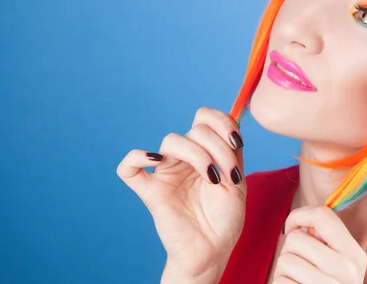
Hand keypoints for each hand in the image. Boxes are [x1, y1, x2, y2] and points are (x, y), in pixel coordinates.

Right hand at [116, 106, 246, 279]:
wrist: (214, 249)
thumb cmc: (226, 217)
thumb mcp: (237, 179)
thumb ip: (232, 151)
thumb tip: (231, 124)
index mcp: (205, 151)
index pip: (205, 118)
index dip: (222, 122)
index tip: (237, 142)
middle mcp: (185, 158)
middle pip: (195, 129)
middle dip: (218, 148)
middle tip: (229, 175)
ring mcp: (166, 173)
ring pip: (172, 140)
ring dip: (199, 154)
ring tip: (213, 179)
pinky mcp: (151, 191)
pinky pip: (128, 169)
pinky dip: (136, 158)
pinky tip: (155, 159)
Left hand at [272, 205, 366, 283]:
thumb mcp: (338, 264)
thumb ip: (324, 240)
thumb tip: (300, 221)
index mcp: (354, 254)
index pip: (322, 214)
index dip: (299, 216)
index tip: (292, 228)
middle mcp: (347, 269)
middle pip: (296, 238)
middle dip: (289, 250)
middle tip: (298, 266)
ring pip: (285, 259)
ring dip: (283, 270)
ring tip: (295, 280)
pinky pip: (280, 281)